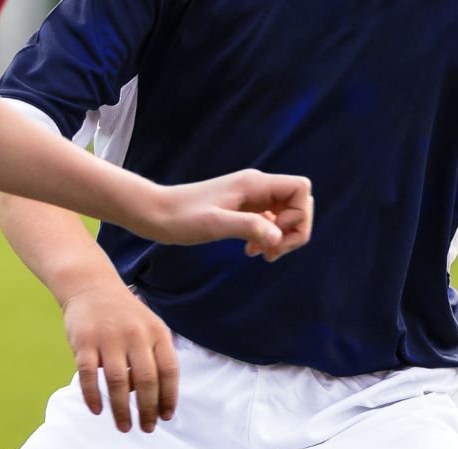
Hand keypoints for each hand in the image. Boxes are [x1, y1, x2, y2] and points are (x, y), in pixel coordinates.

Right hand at [64, 284, 177, 432]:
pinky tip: (97, 410)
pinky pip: (88, 375)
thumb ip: (155, 358)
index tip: (165, 417)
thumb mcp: (149, 328)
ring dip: (122, 409)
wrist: (90, 285)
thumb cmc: (124, 315)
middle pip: (146, 381)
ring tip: (124, 427)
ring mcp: (108, 338)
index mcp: (156, 332)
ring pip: (118, 382)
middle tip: (147, 428)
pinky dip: (92, 395)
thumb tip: (154, 400)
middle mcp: (135, 335)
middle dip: (148, 410)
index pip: (169, 371)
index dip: (169, 397)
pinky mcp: (83, 341)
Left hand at [143, 170, 313, 259]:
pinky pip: (270, 221)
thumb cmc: (182, 217)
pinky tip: (251, 251)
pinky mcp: (242, 209)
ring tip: (263, 255)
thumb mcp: (215, 224)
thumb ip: (249, 227)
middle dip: (294, 230)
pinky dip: (268, 238)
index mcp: (255, 184)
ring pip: (286, 214)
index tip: (278, 234)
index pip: (300, 189)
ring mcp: (251, 198)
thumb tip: (279, 237)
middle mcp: (257, 187)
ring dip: (282, 237)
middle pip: (299, 203)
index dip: (300, 214)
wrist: (157, 214)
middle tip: (274, 252)